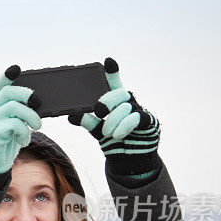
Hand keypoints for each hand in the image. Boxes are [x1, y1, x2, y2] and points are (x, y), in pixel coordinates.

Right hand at [0, 65, 41, 174]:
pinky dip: (24, 132)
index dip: (6, 75)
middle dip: (26, 94)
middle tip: (38, 103)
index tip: (16, 68)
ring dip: (31, 116)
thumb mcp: (16, 122)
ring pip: (13, 107)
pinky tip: (24, 139)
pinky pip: (14, 125)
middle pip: (8, 92)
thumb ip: (23, 111)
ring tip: (38, 126)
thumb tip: (39, 104)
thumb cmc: (7, 139)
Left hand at [68, 58, 160, 177]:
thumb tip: (71, 115)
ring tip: (107, 132)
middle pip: (119, 93)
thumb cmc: (113, 140)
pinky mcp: (149, 122)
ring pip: (125, 107)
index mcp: (116, 102)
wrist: (129, 159)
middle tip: (99, 111)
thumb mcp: (97, 130)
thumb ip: (87, 121)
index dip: (112, 73)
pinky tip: (118, 134)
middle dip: (107, 101)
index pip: (113, 84)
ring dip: (113, 121)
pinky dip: (125, 126)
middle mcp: (128, 103)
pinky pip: (136, 118)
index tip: (108, 61)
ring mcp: (139, 111)